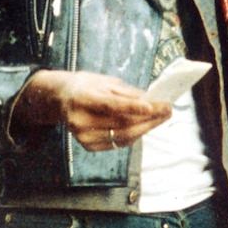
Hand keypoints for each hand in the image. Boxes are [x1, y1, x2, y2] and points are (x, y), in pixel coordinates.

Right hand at [10, 70, 170, 150]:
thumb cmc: (85, 86)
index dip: (133, 107)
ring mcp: (83, 136)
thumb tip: (150, 100)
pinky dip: (134, 135)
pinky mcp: (88, 146)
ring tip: (162, 117)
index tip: (154, 106)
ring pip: (122, 136)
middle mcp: (80, 120)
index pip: (111, 105)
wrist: (59, 99)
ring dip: (145, 128)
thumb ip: (126, 92)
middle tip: (167, 110)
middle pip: (120, 123)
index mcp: (81, 98)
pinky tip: (145, 126)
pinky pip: (117, 143)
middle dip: (148, 118)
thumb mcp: (103, 81)